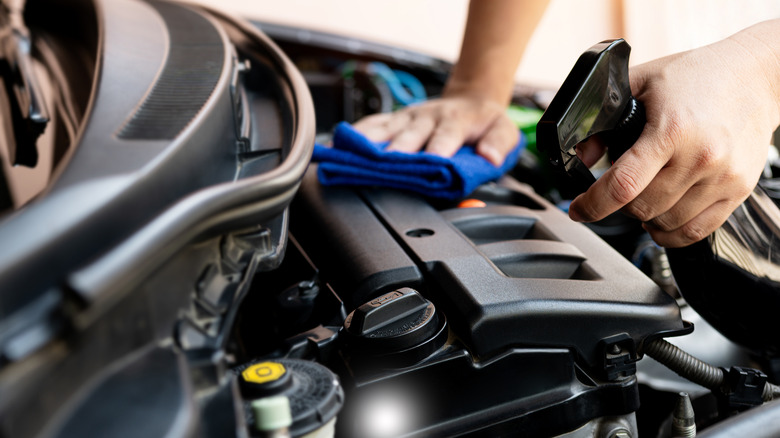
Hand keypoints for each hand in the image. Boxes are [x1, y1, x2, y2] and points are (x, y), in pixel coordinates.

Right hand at [352, 94, 518, 165]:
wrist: (470, 99)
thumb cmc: (484, 122)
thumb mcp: (504, 131)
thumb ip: (498, 145)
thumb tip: (489, 157)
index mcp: (454, 121)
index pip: (445, 135)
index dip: (437, 148)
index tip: (430, 161)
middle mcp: (427, 117)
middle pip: (409, 134)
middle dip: (397, 149)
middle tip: (385, 164)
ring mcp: (407, 117)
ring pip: (385, 129)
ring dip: (368, 143)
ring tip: (349, 155)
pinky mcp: (394, 119)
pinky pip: (371, 125)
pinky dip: (354, 134)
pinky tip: (336, 144)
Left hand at [569, 23, 779, 247]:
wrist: (754, 75)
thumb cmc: (697, 76)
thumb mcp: (641, 82)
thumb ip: (606, 117)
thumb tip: (583, 155)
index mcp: (672, 131)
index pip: (623, 184)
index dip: (593, 204)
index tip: (578, 210)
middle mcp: (700, 157)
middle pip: (642, 207)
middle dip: (618, 205)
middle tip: (616, 192)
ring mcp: (722, 177)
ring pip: (666, 223)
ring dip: (645, 218)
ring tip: (641, 199)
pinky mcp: (738, 190)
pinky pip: (697, 231)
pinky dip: (672, 233)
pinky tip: (662, 218)